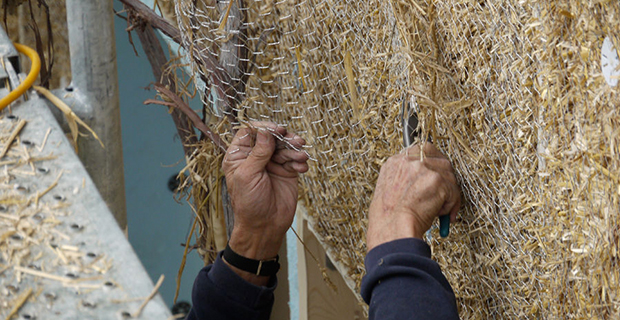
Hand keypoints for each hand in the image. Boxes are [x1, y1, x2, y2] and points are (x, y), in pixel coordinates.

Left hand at [222, 122, 307, 262]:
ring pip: (285, 147)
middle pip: (271, 137)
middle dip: (284, 137)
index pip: (250, 132)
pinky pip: (294, 159)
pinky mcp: (286, 171)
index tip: (276, 129)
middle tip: (295, 139)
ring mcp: (272, 163)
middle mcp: (256, 157)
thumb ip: (258, 153)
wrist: (265, 226)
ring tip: (301, 155)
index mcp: (239, 156)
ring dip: (295, 149)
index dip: (263, 128)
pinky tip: (302, 167)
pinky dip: (300, 160)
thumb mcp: (248, 175)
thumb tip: (266, 131)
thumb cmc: (249, 203)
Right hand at [366, 143, 460, 251]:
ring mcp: (423, 168)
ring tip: (437, 211)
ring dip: (448, 195)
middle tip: (445, 195)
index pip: (421, 150)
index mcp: (394, 163)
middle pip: (440, 160)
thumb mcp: (388, 192)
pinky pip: (454, 192)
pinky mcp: (436, 180)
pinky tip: (439, 215)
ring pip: (449, 176)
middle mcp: (408, 161)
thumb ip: (405, 180)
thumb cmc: (389, 220)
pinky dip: (451, 206)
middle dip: (446, 178)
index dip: (433, 164)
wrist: (392, 230)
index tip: (437, 176)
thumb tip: (423, 184)